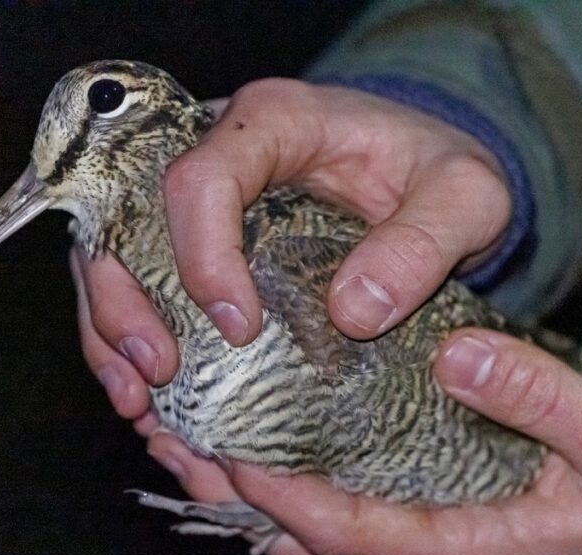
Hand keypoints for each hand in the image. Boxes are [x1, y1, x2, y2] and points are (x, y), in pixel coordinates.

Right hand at [71, 79, 511, 414]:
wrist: (431, 184)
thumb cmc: (441, 176)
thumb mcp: (467, 197)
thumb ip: (424, 242)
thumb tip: (353, 311)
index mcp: (274, 123)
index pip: (202, 178)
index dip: (204, 255)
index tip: (241, 326)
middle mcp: (219, 157)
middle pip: (130, 220)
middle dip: (127, 301)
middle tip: (157, 371)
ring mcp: (202, 206)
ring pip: (118, 260)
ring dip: (115, 334)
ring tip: (139, 402)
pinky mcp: (201, 249)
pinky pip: (144, 292)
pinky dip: (134, 348)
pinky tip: (149, 402)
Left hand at [145, 328, 581, 554]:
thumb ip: (548, 398)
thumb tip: (458, 357)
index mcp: (471, 549)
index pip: (347, 530)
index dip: (279, 492)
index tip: (226, 444)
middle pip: (311, 539)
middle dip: (240, 496)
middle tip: (180, 439)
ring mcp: (430, 543)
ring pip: (317, 532)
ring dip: (253, 492)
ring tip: (196, 438)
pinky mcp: (433, 519)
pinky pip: (344, 513)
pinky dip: (292, 486)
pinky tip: (262, 442)